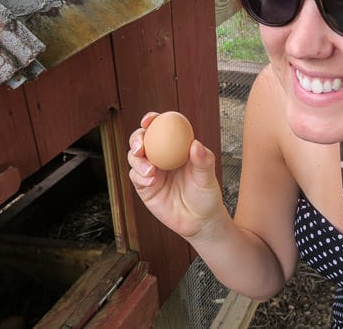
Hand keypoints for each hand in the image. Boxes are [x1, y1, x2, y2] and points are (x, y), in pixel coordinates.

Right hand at [127, 112, 226, 239]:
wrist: (199, 221)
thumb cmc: (206, 195)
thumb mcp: (208, 177)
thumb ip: (203, 161)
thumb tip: (196, 144)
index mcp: (176, 147)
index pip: (161, 128)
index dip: (152, 120)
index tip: (149, 120)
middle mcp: (161, 156)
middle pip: (141, 140)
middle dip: (136, 138)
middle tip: (140, 146)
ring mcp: (151, 171)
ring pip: (134, 157)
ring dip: (137, 160)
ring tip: (150, 171)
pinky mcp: (144, 187)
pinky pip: (135, 176)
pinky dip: (139, 176)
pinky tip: (150, 181)